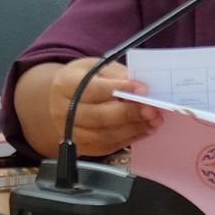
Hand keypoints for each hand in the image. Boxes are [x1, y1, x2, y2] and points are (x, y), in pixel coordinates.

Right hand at [43, 57, 159, 155]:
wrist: (61, 98)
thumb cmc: (83, 80)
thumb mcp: (96, 68)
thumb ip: (117, 75)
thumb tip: (140, 88)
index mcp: (65, 85)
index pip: (93, 89)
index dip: (119, 89)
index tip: (143, 89)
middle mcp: (63, 110)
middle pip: (98, 116)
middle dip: (129, 114)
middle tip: (153, 110)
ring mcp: (69, 131)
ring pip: (104, 135)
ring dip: (132, 129)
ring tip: (154, 121)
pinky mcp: (80, 145)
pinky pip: (106, 146)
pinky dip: (128, 139)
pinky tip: (143, 130)